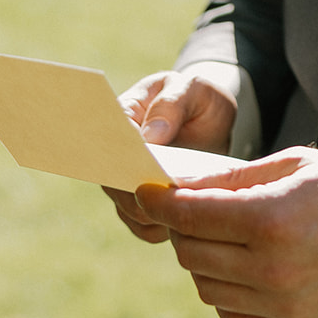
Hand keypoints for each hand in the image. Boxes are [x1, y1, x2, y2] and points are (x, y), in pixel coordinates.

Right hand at [105, 68, 237, 244]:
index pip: (107, 140)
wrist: (210, 121)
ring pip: (130, 211)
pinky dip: (165, 228)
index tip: (142, 163)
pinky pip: (148, 227)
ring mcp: (126, 184)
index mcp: (120, 118)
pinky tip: (188, 222)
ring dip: (155, 214)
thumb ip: (171, 104)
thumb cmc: (196, 99)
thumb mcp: (192, 89)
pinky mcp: (145, 206)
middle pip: (115, 183)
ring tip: (184, 210)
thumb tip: (148, 137)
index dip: (120, 155)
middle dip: (139, 192)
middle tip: (169, 194)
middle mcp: (114, 156)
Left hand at [134, 148, 317, 317]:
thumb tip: (183, 187)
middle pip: (191, 253)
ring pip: (206, 288)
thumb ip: (237, 179)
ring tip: (229, 241)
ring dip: (205, 263)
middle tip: (194, 212)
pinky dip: (228, 295)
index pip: (188, 215)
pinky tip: (249, 271)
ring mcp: (283, 306)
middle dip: (184, 229)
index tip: (147, 195)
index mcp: (272, 219)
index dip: (159, 203)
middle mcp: (272, 268)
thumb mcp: (298, 164)